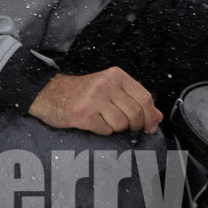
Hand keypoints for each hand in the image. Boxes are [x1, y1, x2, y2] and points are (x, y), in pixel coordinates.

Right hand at [28, 68, 161, 135]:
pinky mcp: (84, 114)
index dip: (151, 115)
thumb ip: (134, 100)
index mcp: (116, 76)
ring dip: (116, 128)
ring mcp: (94, 99)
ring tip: (106, 121)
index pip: (144, 97)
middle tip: (129, 128)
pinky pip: (105, 130)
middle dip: (136, 125)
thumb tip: (157, 117)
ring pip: (122, 124)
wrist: (49, 93)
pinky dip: (103, 131)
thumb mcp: (110, 89)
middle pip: (136, 112)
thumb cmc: (81, 93)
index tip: (151, 126)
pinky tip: (94, 123)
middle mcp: (106, 85)